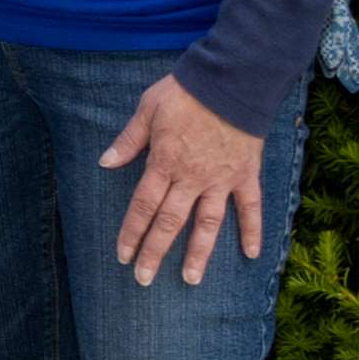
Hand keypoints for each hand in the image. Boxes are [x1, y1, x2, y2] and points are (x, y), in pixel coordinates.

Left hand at [102, 74, 270, 286]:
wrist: (231, 80)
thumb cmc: (186, 91)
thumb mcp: (148, 109)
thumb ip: (129, 140)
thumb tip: (105, 162)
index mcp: (164, 163)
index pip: (143, 206)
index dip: (131, 232)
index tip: (122, 255)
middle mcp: (191, 178)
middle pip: (170, 222)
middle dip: (155, 252)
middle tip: (144, 280)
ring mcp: (220, 179)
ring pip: (208, 223)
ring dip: (198, 253)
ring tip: (190, 279)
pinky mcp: (246, 174)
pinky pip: (250, 207)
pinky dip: (253, 230)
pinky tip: (252, 255)